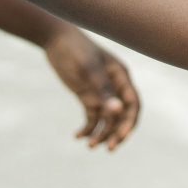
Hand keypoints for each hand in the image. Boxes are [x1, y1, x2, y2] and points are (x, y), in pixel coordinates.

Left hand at [43, 25, 140, 149]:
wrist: (55, 39)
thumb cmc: (75, 50)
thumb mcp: (88, 71)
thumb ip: (103, 91)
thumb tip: (117, 111)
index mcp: (121, 77)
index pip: (132, 105)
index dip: (129, 123)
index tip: (120, 138)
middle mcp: (114, 87)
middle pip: (122, 115)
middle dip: (117, 132)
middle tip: (109, 149)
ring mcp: (101, 92)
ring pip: (107, 119)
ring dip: (101, 133)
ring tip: (89, 145)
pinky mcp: (87, 96)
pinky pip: (92, 117)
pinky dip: (88, 128)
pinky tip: (77, 136)